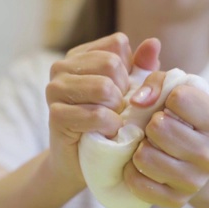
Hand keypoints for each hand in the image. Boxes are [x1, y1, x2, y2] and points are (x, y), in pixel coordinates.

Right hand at [45, 33, 160, 187]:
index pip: (117, 44)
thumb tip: (154, 43)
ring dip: (117, 111)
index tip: (123, 92)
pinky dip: (110, 127)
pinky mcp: (56, 115)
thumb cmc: (111, 124)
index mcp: (80, 55)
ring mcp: (54, 90)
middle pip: (111, 64)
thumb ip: (142, 67)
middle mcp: (62, 67)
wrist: (86, 164)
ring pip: (104, 87)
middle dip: (124, 92)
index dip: (130, 70)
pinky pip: (97, 115)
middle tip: (118, 111)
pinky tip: (107, 134)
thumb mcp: (131, 92)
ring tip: (112, 121)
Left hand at [123, 72, 208, 207]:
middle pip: (158, 128)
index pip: (178, 98)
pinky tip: (142, 164)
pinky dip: (132, 171)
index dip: (166, 98)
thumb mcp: (179, 92)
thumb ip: (157, 82)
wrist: (199, 160)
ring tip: (150, 145)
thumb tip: (137, 101)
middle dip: (150, 124)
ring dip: (140, 147)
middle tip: (156, 129)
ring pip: (144, 156)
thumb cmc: (184, 118)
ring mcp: (196, 182)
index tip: (171, 107)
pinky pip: (138, 182)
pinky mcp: (177, 201)